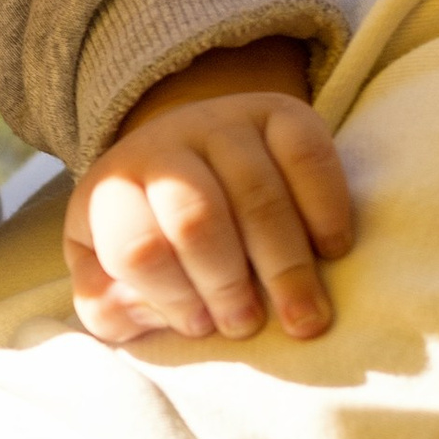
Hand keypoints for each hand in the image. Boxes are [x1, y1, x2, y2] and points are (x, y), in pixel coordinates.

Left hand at [66, 74, 351, 347]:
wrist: (189, 155)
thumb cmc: (154, 235)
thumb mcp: (110, 275)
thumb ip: (108, 306)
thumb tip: (138, 310)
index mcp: (112, 191)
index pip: (136, 247)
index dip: (173, 296)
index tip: (201, 327)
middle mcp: (162, 146)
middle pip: (197, 219)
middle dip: (227, 285)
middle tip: (247, 325)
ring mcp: (222, 122)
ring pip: (258, 195)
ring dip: (285, 268)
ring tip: (301, 319)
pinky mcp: (280, 111)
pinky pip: (308, 156)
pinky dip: (325, 211)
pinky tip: (330, 252)